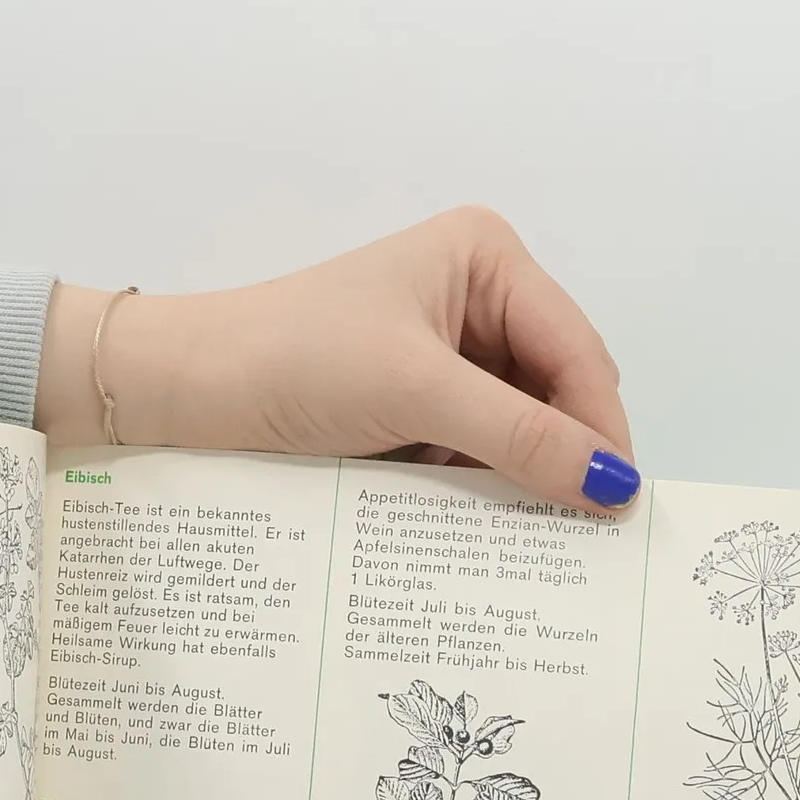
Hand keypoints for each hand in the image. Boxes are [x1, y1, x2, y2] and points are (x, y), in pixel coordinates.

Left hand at [35, 207, 637, 509]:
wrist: (181, 389)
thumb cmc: (294, 362)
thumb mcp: (417, 393)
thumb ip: (519, 437)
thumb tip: (615, 485)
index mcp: (485, 258)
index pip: (576, 350)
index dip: (600, 427)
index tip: (618, 505)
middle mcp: (472, 295)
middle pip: (552, 391)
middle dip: (560, 454)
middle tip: (579, 536)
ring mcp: (437, 352)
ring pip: (511, 429)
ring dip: (514, 479)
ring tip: (526, 541)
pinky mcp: (404, 403)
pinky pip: (466, 451)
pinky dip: (472, 488)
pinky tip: (472, 530)